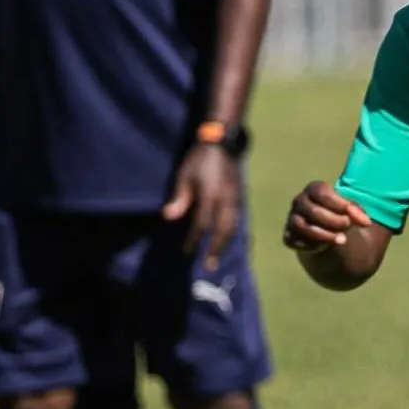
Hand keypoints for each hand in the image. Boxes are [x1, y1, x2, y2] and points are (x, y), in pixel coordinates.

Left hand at [163, 145, 241, 268]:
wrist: (222, 144)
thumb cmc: (198, 160)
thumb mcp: (184, 176)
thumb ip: (179, 199)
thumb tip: (169, 218)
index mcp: (211, 195)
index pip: (203, 223)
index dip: (194, 239)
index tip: (187, 252)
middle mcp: (226, 200)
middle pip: (223, 230)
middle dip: (216, 249)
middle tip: (209, 265)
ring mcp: (235, 198)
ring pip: (233, 226)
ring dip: (225, 243)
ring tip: (217, 256)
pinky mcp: (239, 196)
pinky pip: (237, 219)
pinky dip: (231, 232)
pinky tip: (225, 238)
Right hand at [283, 181, 371, 253]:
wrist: (327, 232)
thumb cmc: (339, 214)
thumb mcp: (350, 211)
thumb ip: (357, 213)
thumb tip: (366, 222)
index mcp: (313, 189)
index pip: (320, 192)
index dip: (337, 203)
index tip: (350, 212)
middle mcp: (299, 201)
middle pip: (313, 210)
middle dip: (334, 220)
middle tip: (347, 225)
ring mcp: (292, 218)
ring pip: (301, 226)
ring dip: (324, 235)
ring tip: (342, 239)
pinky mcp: (289, 236)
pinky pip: (294, 241)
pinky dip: (310, 245)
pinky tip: (324, 246)